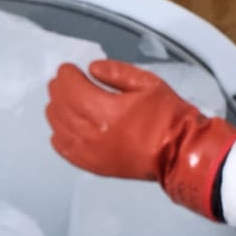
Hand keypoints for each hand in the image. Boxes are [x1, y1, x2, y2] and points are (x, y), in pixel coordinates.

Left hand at [46, 60, 235, 218]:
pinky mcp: (94, 166)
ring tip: (58, 101)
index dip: (66, 75)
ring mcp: (92, 152)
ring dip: (55, 112)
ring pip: (60, 129)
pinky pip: (66, 151)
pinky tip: (59, 129)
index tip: (67, 68)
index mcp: (107, 111)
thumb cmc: (168, 117)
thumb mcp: (148, 83)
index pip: (72, 88)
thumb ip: (117, 72)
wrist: (180, 154)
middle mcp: (93, 133)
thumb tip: (92, 68)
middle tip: (60, 81)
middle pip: (62, 107)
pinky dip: (58, 138)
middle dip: (59, 90)